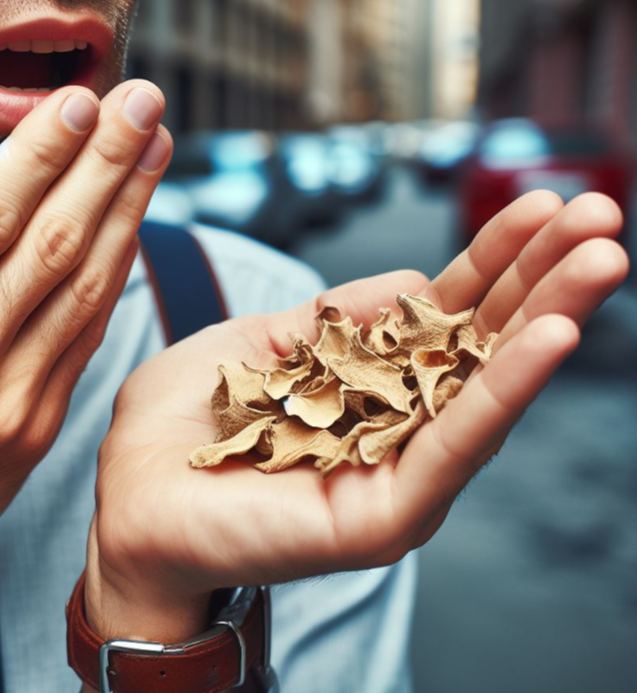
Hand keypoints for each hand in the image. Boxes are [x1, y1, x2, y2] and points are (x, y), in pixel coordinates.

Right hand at [0, 81, 172, 665]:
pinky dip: (114, 275)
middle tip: (146, 103)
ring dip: (128, 210)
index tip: (81, 100)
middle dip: (105, 163)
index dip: (39, 153)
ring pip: (84, 285)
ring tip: (158, 150)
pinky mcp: (35, 430)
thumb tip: (0, 190)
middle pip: (50, 241)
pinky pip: (86, 335)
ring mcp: (3, 401)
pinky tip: (135, 227)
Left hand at [85, 191, 628, 645]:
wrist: (130, 499)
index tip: (537, 204)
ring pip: (484, 392)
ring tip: (600, 261)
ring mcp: (397, 475)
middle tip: (602, 218)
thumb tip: (418, 281)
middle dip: (541, 280)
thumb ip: (342, 316)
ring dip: (545, 321)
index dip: (490, 260)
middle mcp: (396, 430)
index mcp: (369, 386)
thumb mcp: (267, 342)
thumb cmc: (189, 418)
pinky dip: (502, 388)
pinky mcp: (384, 515)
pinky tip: (548, 334)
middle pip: (479, 348)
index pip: (443, 317)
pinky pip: (453, 445)